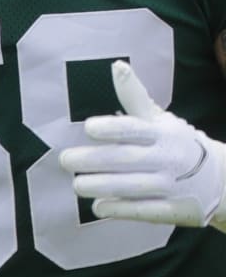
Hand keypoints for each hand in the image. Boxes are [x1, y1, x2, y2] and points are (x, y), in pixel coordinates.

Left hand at [60, 60, 225, 227]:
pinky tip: (98, 206)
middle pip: (126, 159)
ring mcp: (171, 185)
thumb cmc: (176, 142)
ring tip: (77, 184)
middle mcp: (166, 158)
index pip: (134, 129)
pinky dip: (120, 209)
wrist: (222, 178)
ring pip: (132, 187)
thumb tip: (117, 66)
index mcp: (161, 133)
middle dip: (94, 161)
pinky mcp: (174, 209)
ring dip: (102, 186)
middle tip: (66, 160)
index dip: (112, 128)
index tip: (89, 128)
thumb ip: (134, 96)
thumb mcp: (160, 118)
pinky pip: (144, 211)